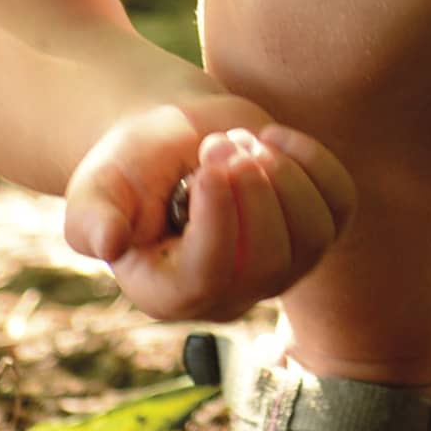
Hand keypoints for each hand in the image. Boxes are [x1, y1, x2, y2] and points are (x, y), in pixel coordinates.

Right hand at [63, 96, 353, 322]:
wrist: (173, 138)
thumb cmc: (130, 165)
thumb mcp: (96, 186)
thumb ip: (90, 217)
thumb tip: (107, 242)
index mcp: (170, 293)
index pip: (211, 275)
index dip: (219, 217)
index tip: (208, 164)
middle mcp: (231, 293)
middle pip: (270, 261)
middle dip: (253, 190)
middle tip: (220, 144)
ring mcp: (281, 266)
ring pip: (314, 235)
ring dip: (283, 174)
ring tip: (242, 141)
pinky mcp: (315, 229)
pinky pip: (340, 204)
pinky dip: (315, 162)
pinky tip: (275, 137)